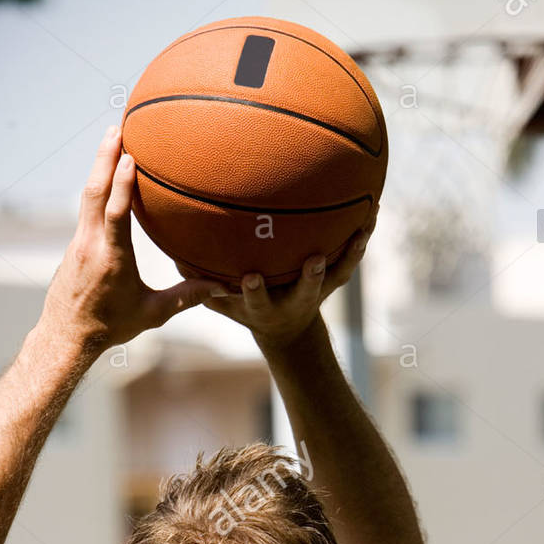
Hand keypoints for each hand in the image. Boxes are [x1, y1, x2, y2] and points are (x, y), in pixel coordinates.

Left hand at [40, 126, 220, 353]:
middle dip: (104, 157)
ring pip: (86, 197)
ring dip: (98, 166)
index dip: (121, 182)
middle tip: (116, 128)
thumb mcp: (152, 314)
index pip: (115, 213)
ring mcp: (78, 243)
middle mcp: (90, 245)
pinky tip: (104, 175)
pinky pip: (85, 209)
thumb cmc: (111, 326)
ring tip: (111, 140)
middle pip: (94, 192)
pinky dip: (95, 187)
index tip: (130, 156)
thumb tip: (221, 287)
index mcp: (112, 259)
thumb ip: (186, 297)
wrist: (67, 336)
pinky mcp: (73, 245)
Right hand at [203, 211, 377, 352]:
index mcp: (264, 307)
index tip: (249, 277)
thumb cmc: (246, 308)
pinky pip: (351, 259)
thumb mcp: (221, 303)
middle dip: (310, 278)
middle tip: (315, 260)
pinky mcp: (333, 281)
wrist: (287, 332)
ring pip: (337, 275)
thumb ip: (197, 283)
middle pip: (305, 292)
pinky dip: (360, 237)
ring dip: (349, 254)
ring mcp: (317, 292)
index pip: (257, 301)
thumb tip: (170, 253)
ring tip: (363, 228)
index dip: (254, 291)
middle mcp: (295, 301)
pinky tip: (372, 211)